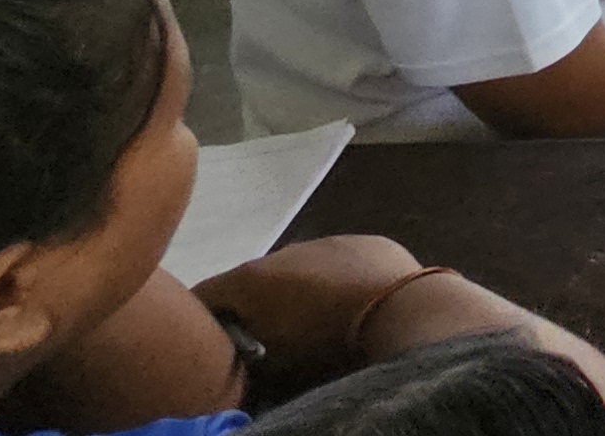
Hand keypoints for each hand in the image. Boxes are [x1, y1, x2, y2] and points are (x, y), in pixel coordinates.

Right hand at [194, 236, 434, 378]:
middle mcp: (282, 252)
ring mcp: (325, 241)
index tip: (211, 339)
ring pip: (299, 268)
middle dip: (255, 304)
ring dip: (299, 289)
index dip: (203, 319)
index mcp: (249, 278)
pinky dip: (339, 278)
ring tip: (316, 316)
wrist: (400, 310)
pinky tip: (355, 299)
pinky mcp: (364, 242)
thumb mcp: (275, 364)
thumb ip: (246, 359)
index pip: (205, 294)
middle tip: (266, 334)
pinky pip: (341, 261)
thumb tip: (241, 360)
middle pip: (254, 280)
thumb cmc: (327, 343)